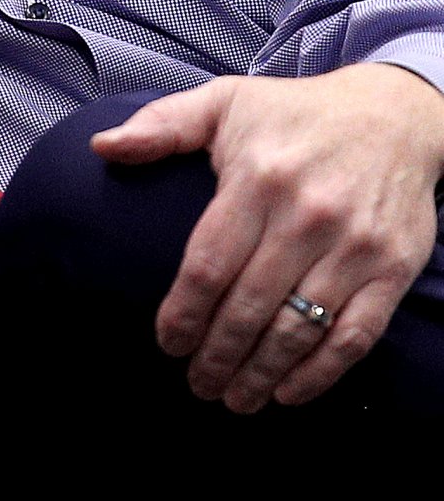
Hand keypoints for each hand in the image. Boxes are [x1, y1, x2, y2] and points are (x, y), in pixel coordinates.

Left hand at [92, 64, 443, 411]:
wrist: (397, 116)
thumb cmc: (296, 113)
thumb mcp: (225, 102)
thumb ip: (161, 126)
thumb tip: (102, 146)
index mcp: (258, 179)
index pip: (208, 265)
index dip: (183, 313)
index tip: (167, 343)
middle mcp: (308, 216)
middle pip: (249, 306)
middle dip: (217, 355)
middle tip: (197, 384)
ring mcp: (355, 247)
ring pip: (299, 328)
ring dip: (261, 373)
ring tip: (235, 398)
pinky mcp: (394, 269)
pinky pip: (355, 334)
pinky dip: (321, 372)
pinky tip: (289, 391)